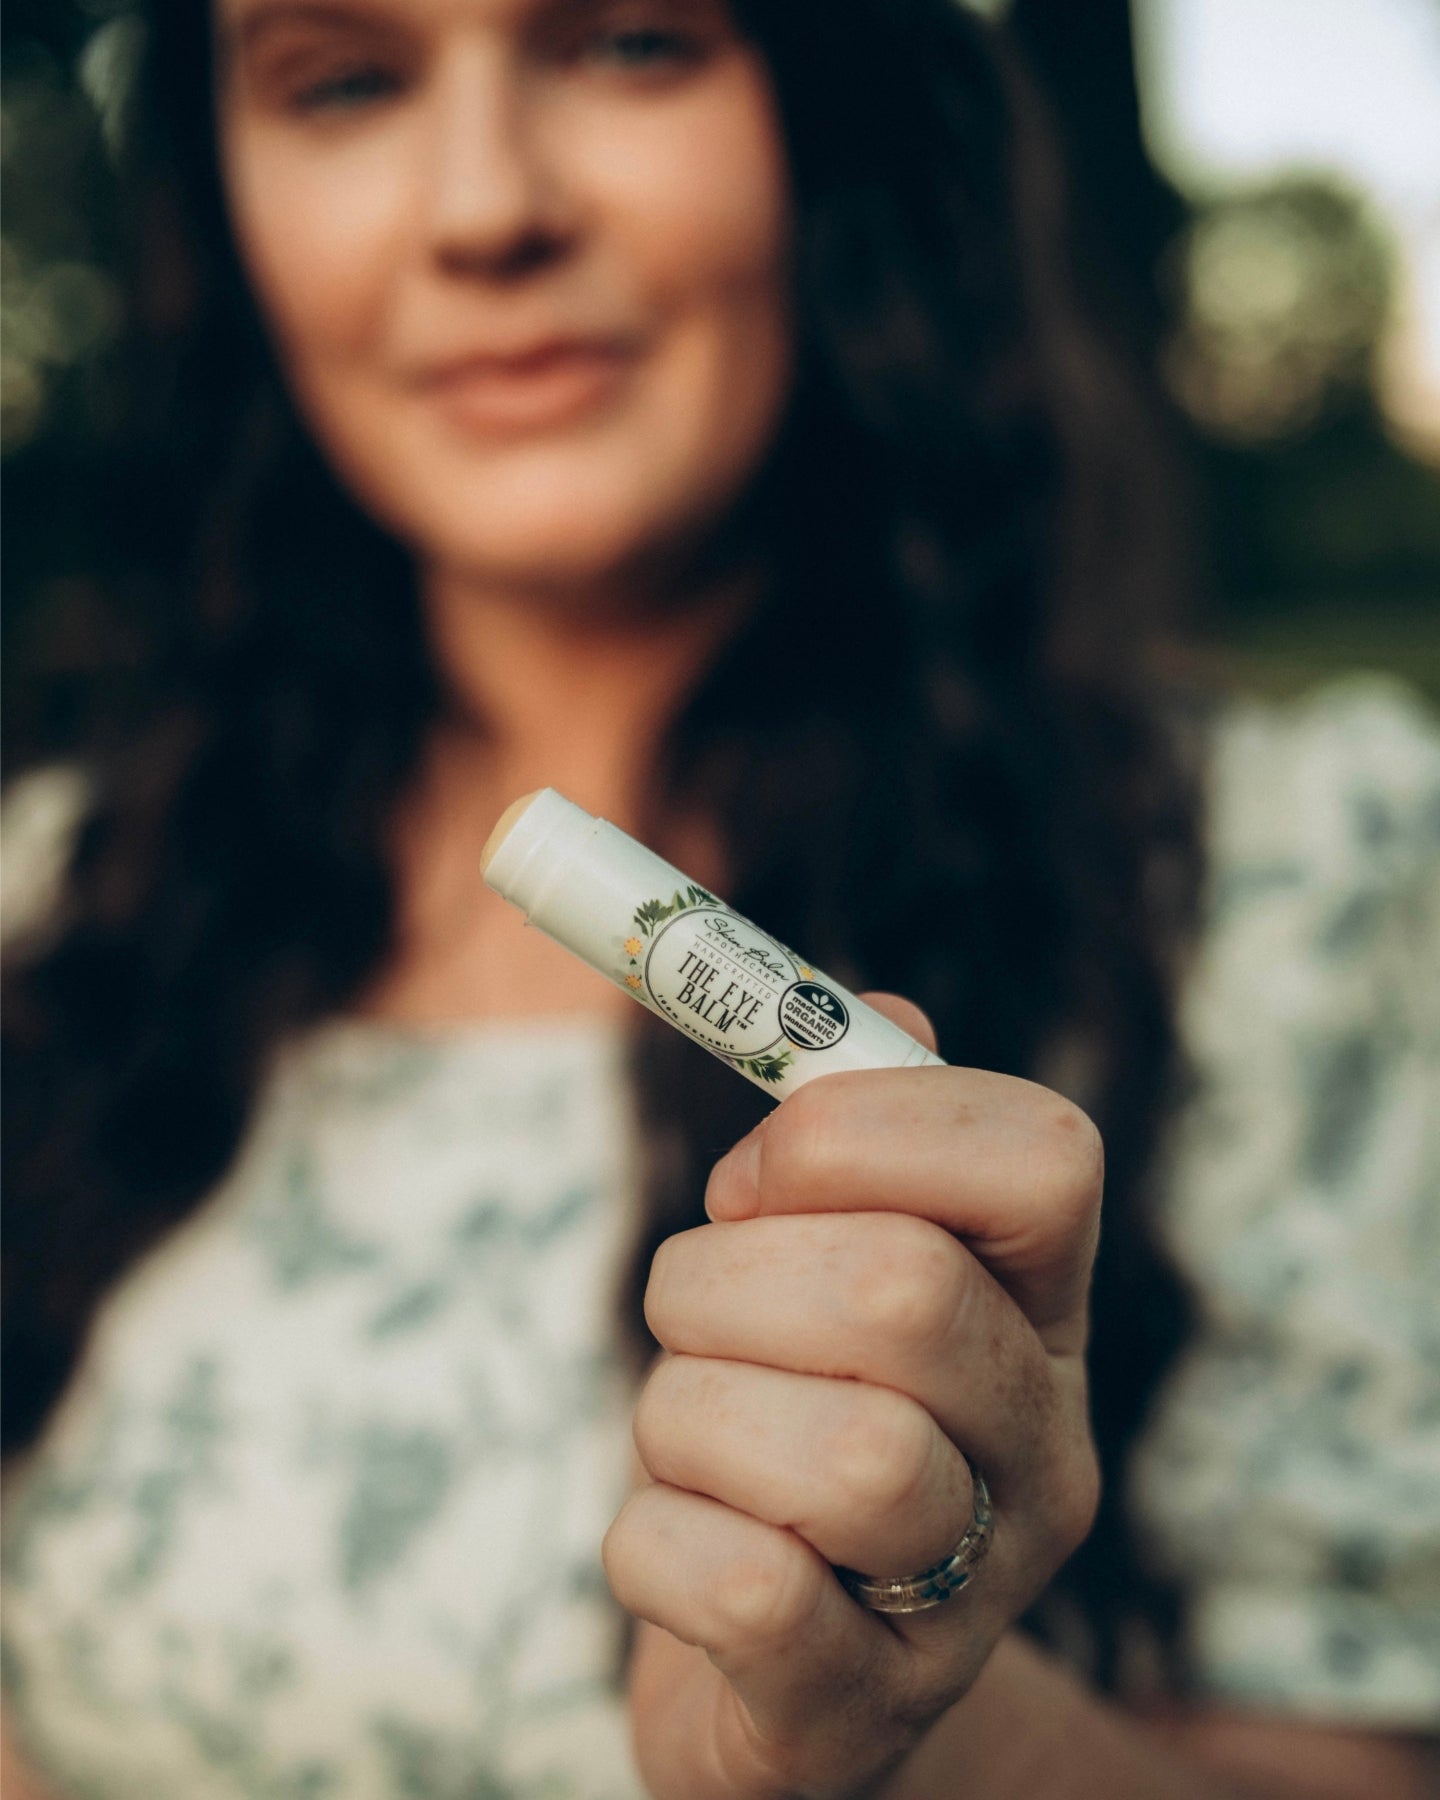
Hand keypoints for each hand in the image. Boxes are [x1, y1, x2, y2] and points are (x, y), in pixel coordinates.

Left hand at [602, 996, 1102, 1799]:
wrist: (787, 1678)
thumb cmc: (784, 1421)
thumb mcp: (818, 1269)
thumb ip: (846, 1135)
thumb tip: (876, 1010)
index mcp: (1040, 1311)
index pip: (1045, 1156)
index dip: (868, 1127)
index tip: (756, 1172)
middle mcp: (1040, 1454)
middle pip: (903, 1289)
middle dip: (724, 1273)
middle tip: (689, 1303)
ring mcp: (966, 1599)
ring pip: (834, 1453)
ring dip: (685, 1410)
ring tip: (685, 1431)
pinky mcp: (856, 1713)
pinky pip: (741, 1591)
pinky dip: (652, 1542)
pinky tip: (672, 1541)